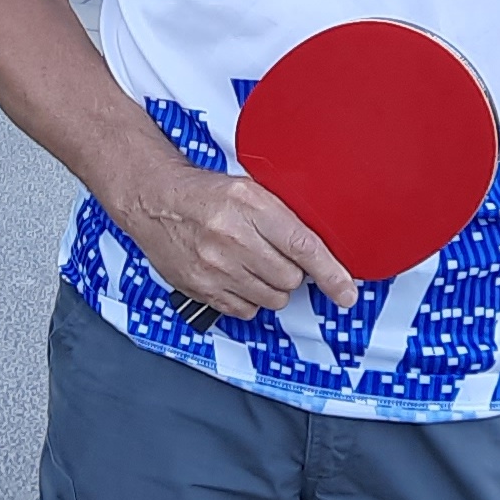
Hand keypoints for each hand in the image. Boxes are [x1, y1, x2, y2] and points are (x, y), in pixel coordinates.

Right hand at [107, 165, 354, 318]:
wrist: (153, 200)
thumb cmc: (202, 193)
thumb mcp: (248, 189)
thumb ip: (282, 216)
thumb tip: (321, 250)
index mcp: (250, 204)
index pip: (304, 247)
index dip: (331, 274)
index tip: (346, 292)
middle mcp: (233, 237)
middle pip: (290, 278)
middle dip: (291, 272)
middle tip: (274, 255)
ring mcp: (215, 266)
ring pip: (271, 298)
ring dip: (271, 287)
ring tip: (253, 264)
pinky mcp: (202, 288)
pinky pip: (245, 310)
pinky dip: (248, 299)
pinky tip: (236, 277)